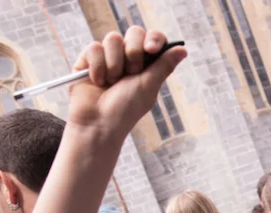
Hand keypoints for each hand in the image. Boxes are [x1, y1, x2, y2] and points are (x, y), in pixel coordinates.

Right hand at [66, 27, 186, 140]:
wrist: (98, 123)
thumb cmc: (126, 109)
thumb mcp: (148, 86)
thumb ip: (163, 65)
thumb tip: (183, 50)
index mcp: (146, 64)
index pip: (154, 38)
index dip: (154, 39)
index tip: (150, 49)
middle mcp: (127, 57)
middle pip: (134, 32)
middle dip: (133, 52)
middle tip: (131, 73)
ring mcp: (107, 57)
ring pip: (112, 38)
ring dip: (114, 64)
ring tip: (111, 82)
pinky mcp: (87, 59)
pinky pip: (94, 48)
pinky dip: (98, 67)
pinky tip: (97, 82)